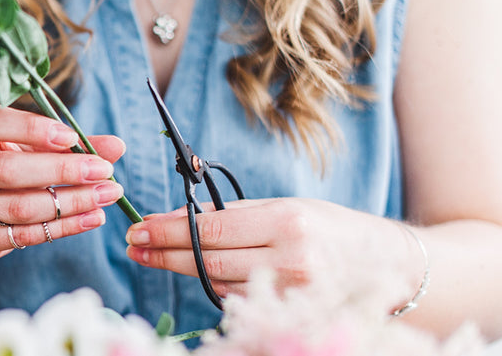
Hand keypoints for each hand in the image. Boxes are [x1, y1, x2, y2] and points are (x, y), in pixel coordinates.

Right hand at [0, 105, 125, 259]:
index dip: (29, 128)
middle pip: (5, 170)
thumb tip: (117, 146)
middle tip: (104, 170)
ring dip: (69, 202)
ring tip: (106, 194)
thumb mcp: (28, 143)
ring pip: (18, 208)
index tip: (70, 136)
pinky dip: (62, 228)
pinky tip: (91, 217)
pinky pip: (22, 236)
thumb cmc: (6, 159)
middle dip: (60, 171)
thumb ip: (68, 142)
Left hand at [125, 198, 416, 298]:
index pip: (211, 229)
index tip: (140, 227)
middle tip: (134, 244)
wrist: (388, 266)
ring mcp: (291, 295)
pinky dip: (217, 286)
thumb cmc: (332, 228)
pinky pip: (239, 301)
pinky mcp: (291, 316)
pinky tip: (201, 272)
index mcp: (288, 223)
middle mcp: (290, 261)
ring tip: (155, 256)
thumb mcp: (288, 207)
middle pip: (207, 261)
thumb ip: (237, 215)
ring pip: (218, 284)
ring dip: (183, 269)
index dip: (169, 230)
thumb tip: (181, 218)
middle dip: (164, 253)